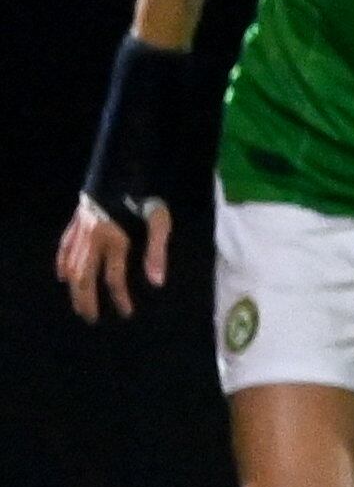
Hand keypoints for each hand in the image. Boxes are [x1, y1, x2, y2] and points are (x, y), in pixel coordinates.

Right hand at [56, 196, 167, 322]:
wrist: (121, 168)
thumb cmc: (145, 195)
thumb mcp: (159, 222)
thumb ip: (157, 252)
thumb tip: (157, 283)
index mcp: (114, 240)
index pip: (113, 278)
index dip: (120, 298)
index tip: (126, 312)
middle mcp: (92, 238)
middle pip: (83, 278)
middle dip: (86, 300)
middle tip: (91, 318)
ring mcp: (80, 230)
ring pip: (70, 266)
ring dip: (73, 288)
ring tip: (79, 304)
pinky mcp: (75, 222)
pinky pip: (63, 247)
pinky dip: (61, 263)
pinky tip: (62, 277)